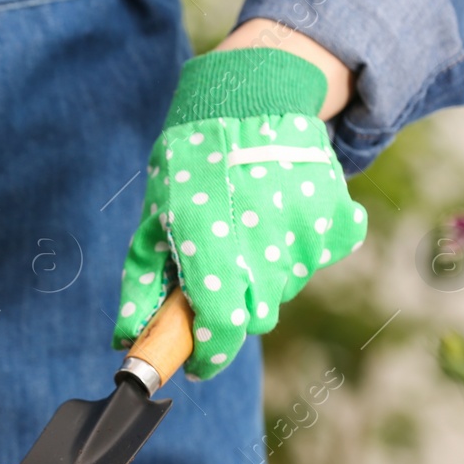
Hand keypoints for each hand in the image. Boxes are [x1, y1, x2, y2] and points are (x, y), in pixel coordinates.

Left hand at [114, 47, 366, 378]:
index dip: (208, 355)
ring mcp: (305, 233)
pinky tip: (280, 213)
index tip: (196, 362)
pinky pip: (318, 257)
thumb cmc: (190, 164)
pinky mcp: (337, 220)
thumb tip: (126, 339)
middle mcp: (263, 245)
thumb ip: (142, 286)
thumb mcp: (153, 223)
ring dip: (266, 274)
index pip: (220, 330)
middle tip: (219, 274)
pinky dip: (301, 245)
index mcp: (210, 246)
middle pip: (255, 317)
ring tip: (248, 227)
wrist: (251, 101)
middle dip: (233, 310)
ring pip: (286, 288)